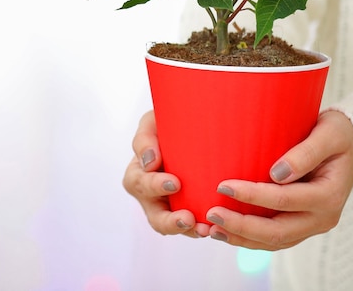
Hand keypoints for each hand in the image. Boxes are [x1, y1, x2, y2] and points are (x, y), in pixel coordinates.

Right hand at [122, 110, 210, 238]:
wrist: (188, 125)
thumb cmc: (166, 122)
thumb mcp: (151, 122)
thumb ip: (145, 139)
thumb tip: (150, 162)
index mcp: (138, 172)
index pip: (140, 184)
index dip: (155, 186)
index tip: (175, 183)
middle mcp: (150, 194)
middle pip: (155, 216)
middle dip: (170, 221)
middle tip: (188, 218)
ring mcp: (169, 204)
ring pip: (174, 226)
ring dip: (188, 230)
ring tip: (204, 229)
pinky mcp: (188, 207)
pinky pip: (191, 224)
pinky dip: (200, 227)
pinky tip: (213, 226)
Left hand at [204, 109, 352, 249]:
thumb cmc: (340, 134)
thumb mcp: (328, 133)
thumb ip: (305, 153)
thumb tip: (276, 173)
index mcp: (329, 196)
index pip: (283, 200)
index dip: (252, 195)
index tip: (224, 186)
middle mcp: (323, 217)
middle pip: (277, 231)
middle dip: (241, 226)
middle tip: (211, 214)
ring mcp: (314, 224)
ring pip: (274, 241)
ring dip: (242, 238)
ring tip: (212, 229)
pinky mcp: (304, 224)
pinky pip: (276, 237)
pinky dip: (251, 237)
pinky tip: (229, 231)